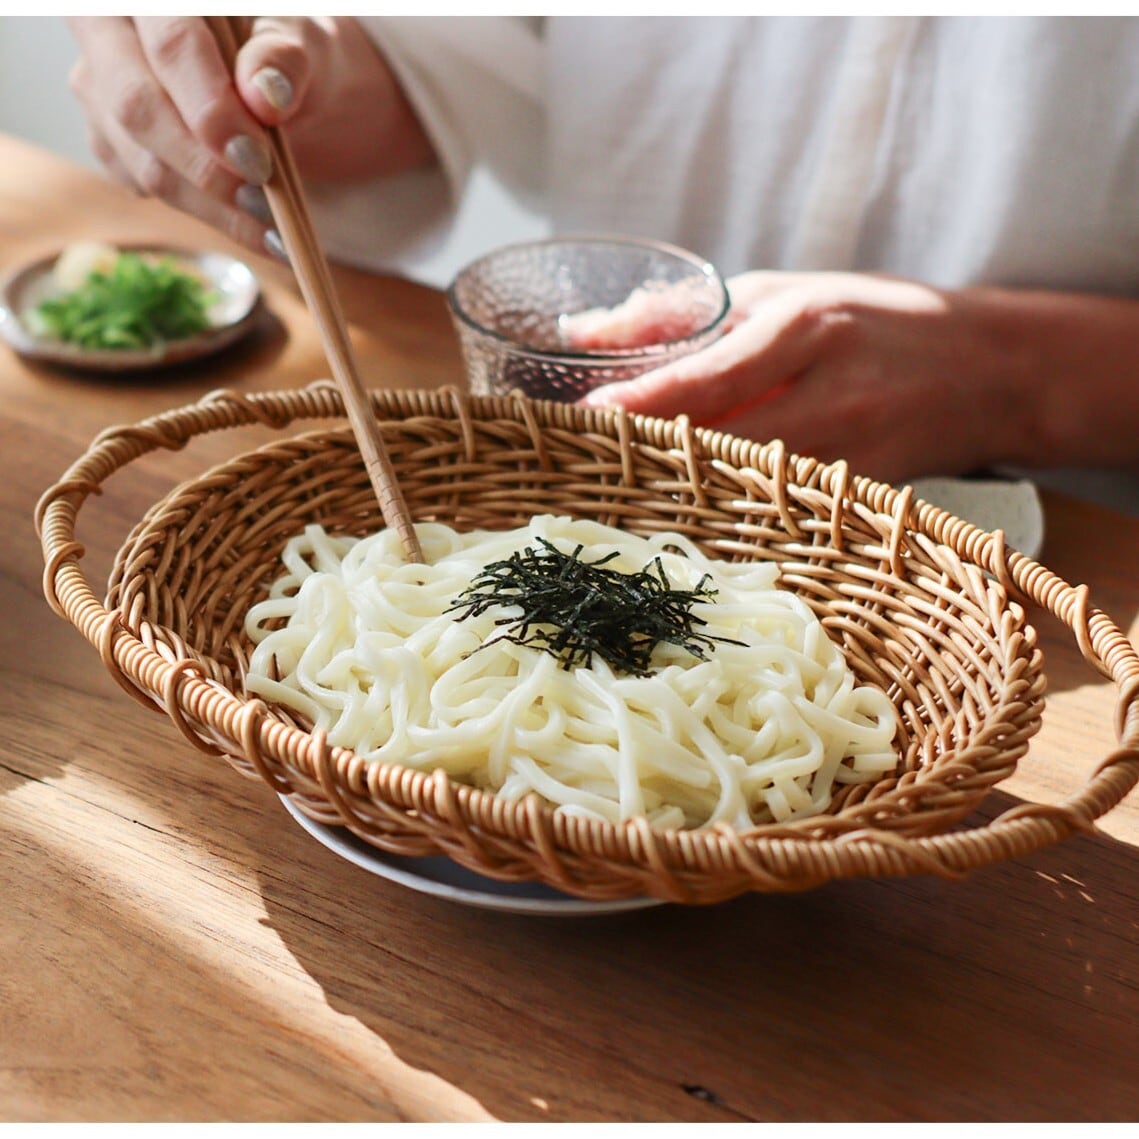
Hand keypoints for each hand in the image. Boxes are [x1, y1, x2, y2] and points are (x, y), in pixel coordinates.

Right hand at [67, 17, 432, 254]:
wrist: (284, 89)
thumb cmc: (290, 55)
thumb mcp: (306, 44)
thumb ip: (284, 59)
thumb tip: (264, 94)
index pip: (173, 44)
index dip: (212, 109)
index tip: (258, 162)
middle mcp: (110, 30)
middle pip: (137, 105)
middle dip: (204, 167)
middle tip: (264, 202)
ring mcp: (101, 87)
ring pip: (141, 161)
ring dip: (211, 207)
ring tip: (273, 231)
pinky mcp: (111, 140)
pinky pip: (145, 187)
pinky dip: (205, 216)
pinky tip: (254, 228)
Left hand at [578, 271, 1030, 484]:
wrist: (993, 373)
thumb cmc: (879, 322)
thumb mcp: (788, 294)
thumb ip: (690, 316)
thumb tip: (585, 333)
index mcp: (808, 331)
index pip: (706, 379)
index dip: (641, 403)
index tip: (585, 415)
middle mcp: (829, 400)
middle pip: (715, 444)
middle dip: (647, 453)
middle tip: (587, 456)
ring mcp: (847, 459)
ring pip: (738, 486)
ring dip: (676, 483)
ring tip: (621, 478)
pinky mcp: (854, 499)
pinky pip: (772, 507)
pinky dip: (722, 502)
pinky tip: (683, 498)